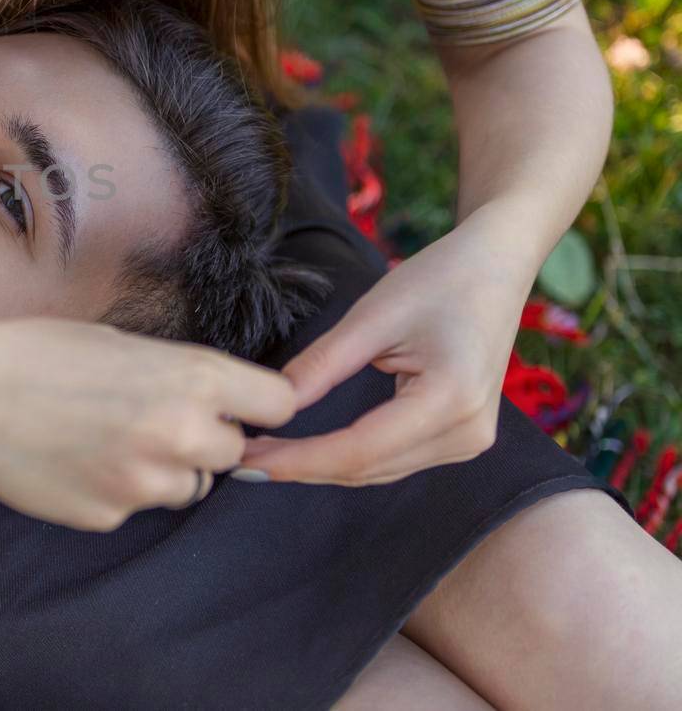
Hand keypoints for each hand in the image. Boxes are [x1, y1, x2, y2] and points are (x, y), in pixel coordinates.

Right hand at [0, 316, 296, 530]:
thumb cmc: (39, 351)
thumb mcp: (124, 343)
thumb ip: (177, 377)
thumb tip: (211, 404)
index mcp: (193, 377)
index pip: (278, 404)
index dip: (258, 405)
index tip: (239, 407)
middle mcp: (181, 433)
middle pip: (232, 451)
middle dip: (201, 438)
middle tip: (148, 418)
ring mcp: (146, 482)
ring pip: (187, 486)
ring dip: (162, 469)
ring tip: (106, 440)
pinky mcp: (110, 515)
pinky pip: (134, 506)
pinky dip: (114, 488)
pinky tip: (74, 461)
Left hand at [239, 214, 532, 484]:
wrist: (498, 265)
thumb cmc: (441, 278)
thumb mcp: (373, 315)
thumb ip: (323, 365)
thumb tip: (272, 403)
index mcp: (451, 400)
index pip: (359, 449)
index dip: (298, 459)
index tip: (245, 458)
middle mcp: (467, 433)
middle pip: (367, 468)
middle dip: (301, 467)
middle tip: (238, 459)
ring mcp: (469, 441)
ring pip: (378, 471)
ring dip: (320, 468)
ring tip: (262, 457)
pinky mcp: (460, 437)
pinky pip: (393, 459)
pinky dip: (347, 458)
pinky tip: (305, 452)